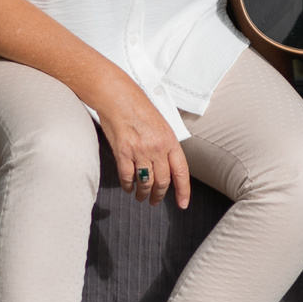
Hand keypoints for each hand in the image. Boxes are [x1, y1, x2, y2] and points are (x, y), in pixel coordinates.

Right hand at [96, 79, 191, 207]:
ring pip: (145, 182)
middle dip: (159, 195)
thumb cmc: (139, 108)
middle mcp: (157, 148)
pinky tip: (128, 187)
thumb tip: (167, 163)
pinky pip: (127, 177)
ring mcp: (140, 151)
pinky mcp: (123, 152)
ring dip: (143, 193)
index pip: (181, 172)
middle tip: (155, 201)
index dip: (183, 191)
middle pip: (163, 181)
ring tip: (141, 197)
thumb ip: (166, 145)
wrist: (119, 97)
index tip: (182, 203)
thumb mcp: (161, 125)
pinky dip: (128, 186)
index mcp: (170, 141)